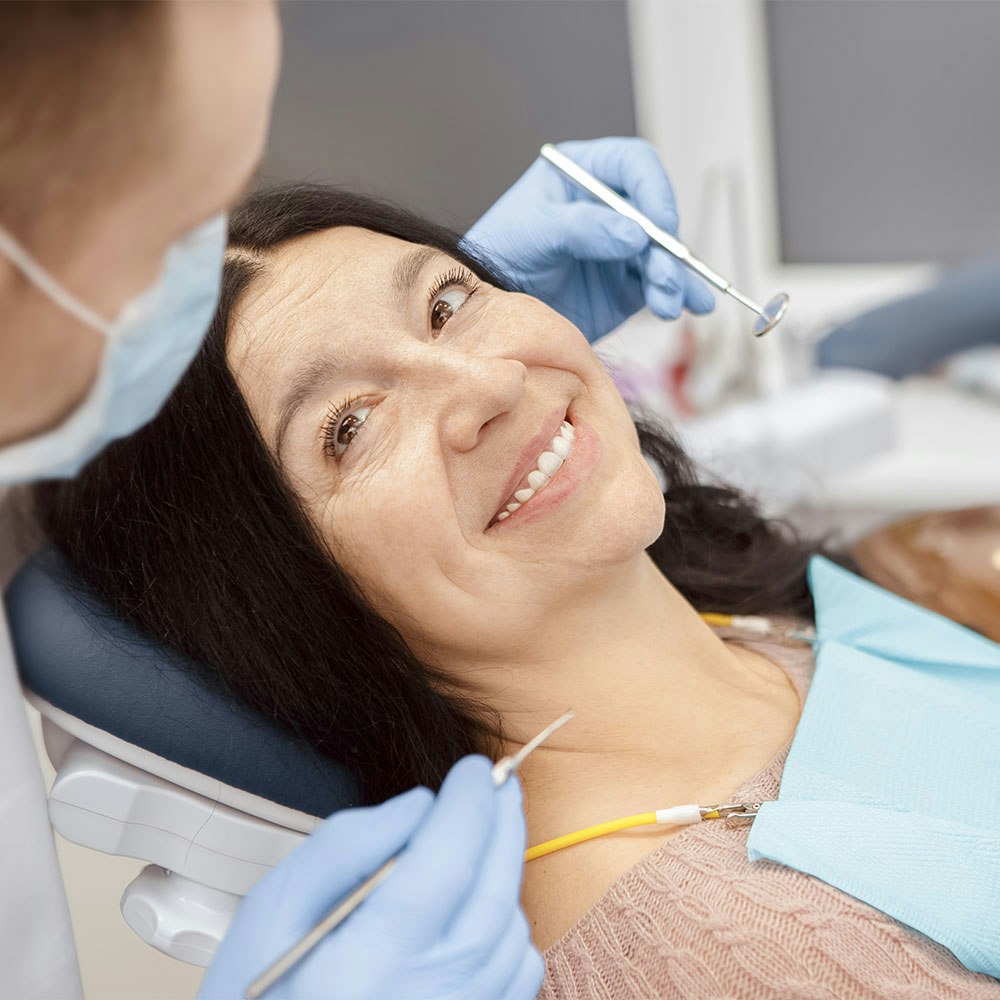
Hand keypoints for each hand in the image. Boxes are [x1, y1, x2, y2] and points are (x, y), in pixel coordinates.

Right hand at [199, 756, 542, 999]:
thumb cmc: (259, 994)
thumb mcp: (274, 910)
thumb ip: (344, 846)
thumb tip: (420, 805)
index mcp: (368, 966)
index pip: (446, 862)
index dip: (468, 804)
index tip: (474, 767)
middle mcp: (428, 999)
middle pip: (493, 892)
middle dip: (503, 824)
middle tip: (498, 783)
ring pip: (511, 930)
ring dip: (505, 873)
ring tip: (479, 840)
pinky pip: (518, 973)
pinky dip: (508, 926)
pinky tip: (477, 906)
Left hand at [463, 137, 714, 342]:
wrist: (489, 306)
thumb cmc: (501, 252)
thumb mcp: (535, 231)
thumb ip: (582, 228)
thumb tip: (635, 237)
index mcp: (585, 173)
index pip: (634, 166)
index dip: (653, 190)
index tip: (658, 224)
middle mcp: (610, 206)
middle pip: (657, 214)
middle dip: (666, 248)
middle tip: (663, 278)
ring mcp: (622, 247)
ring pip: (662, 254)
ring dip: (673, 278)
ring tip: (669, 304)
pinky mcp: (626, 286)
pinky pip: (659, 286)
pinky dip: (676, 295)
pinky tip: (692, 306)